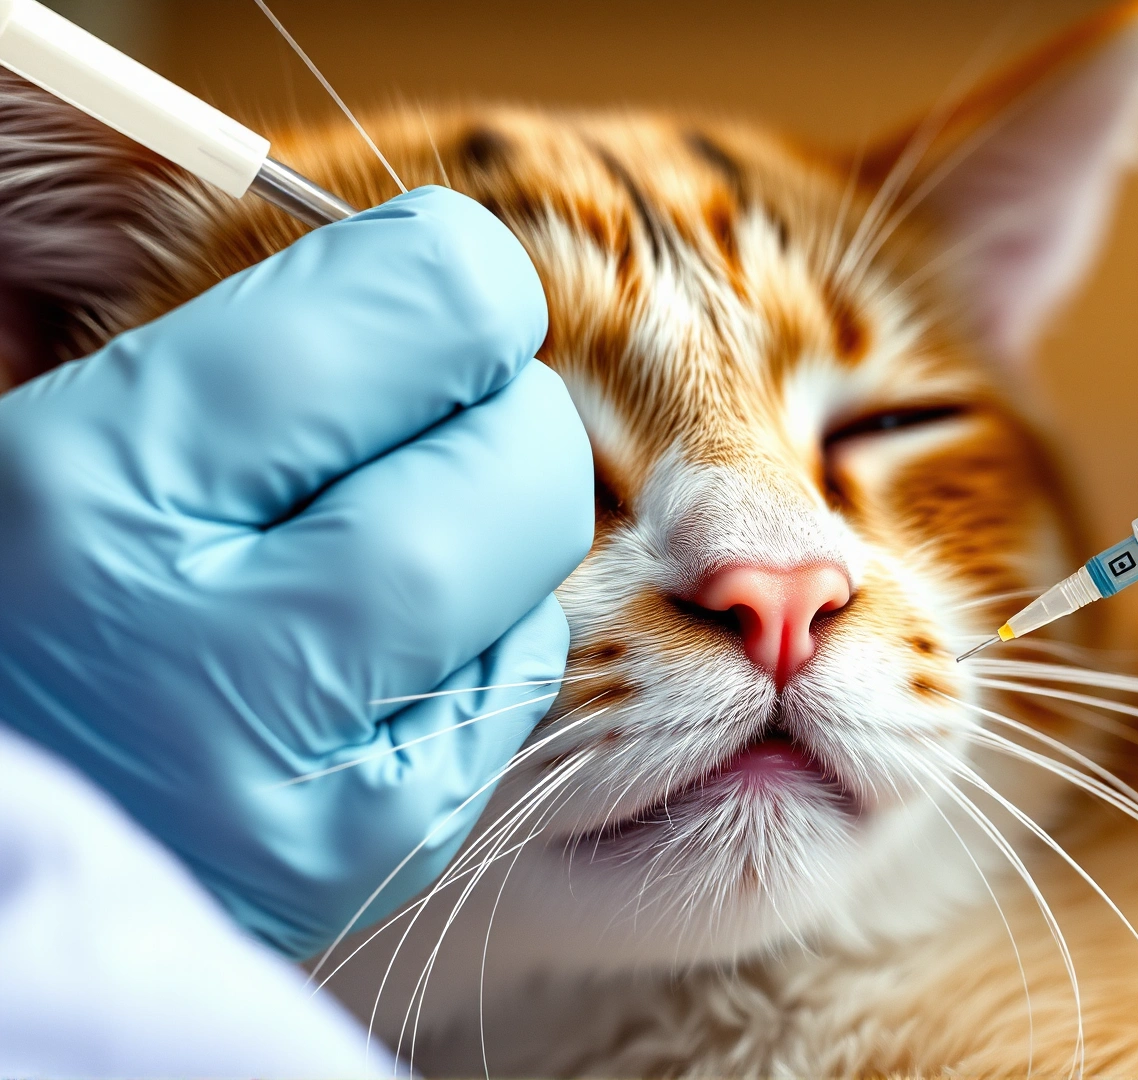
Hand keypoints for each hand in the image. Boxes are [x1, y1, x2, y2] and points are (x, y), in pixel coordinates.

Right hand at [0, 187, 593, 957]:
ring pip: (531, 586)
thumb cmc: (28, 594)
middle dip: (510, 411)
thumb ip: (236, 343)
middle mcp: (209, 651)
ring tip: (391, 522)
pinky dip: (480, 639)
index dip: (458, 274)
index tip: (450, 278)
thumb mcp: (74, 435)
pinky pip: (506, 696)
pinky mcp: (369, 861)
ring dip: (499, 524)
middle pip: (508, 468)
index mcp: (94, 488)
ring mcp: (306, 784)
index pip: (402, 319)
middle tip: (455, 404)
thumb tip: (434, 261)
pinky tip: (376, 645)